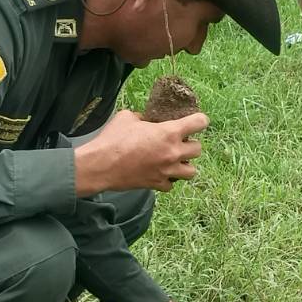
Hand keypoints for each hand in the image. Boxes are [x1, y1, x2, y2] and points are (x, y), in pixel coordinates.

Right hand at [74, 109, 207, 195]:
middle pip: (198, 149)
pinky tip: (160, 173)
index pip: (199, 122)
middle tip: (179, 142)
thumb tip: (145, 119)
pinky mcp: (157, 184)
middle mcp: (173, 152)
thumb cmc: (113, 139)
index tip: (197, 121)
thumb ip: (142, 117)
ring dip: (185, 164)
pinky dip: (168, 179)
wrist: (100, 165)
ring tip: (175, 160)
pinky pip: (171, 184)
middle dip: (190, 144)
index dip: (200, 120)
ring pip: (192, 171)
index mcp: (169, 132)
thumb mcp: (128, 117)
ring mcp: (167, 171)